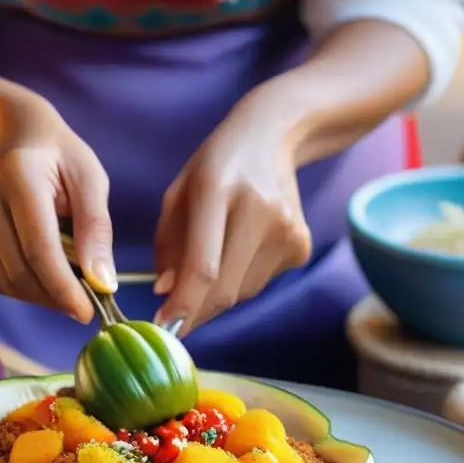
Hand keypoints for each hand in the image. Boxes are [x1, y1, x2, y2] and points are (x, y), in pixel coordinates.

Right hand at [0, 98, 113, 322]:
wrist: (18, 141)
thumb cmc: (61, 161)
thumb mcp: (91, 181)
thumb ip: (97, 229)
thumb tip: (102, 282)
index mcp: (17, 175)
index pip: (38, 246)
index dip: (64, 287)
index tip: (88, 312)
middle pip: (21, 271)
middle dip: (58, 295)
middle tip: (88, 299)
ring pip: (8, 283)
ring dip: (43, 293)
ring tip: (67, 274)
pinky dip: (23, 287)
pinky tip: (39, 266)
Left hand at [153, 106, 311, 334]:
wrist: (272, 137)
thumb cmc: (214, 167)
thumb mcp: (177, 194)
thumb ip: (167, 246)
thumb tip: (166, 293)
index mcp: (217, 190)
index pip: (203, 266)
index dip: (183, 304)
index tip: (162, 324)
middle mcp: (258, 210)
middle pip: (225, 288)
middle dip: (195, 311)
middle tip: (175, 316)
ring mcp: (287, 229)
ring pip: (242, 292)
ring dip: (217, 294)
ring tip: (211, 262)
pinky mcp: (301, 244)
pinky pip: (260, 283)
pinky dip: (241, 281)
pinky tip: (239, 249)